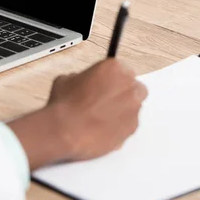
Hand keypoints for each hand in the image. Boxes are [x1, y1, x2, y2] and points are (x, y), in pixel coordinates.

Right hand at [7, 58, 146, 169]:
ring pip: (133, 107)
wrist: (66, 131)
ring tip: (100, 118)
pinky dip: (119, 126)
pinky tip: (102, 129)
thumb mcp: (66, 79)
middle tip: (105, 100)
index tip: (104, 83)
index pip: (121, 68)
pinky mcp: (133, 128)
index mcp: (114, 68)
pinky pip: (129, 125)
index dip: (111, 78)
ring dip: (121, 110)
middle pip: (134, 87)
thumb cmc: (65, 104)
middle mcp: (129, 86)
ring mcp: (134, 108)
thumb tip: (83, 84)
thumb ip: (82, 78)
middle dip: (123, 92)